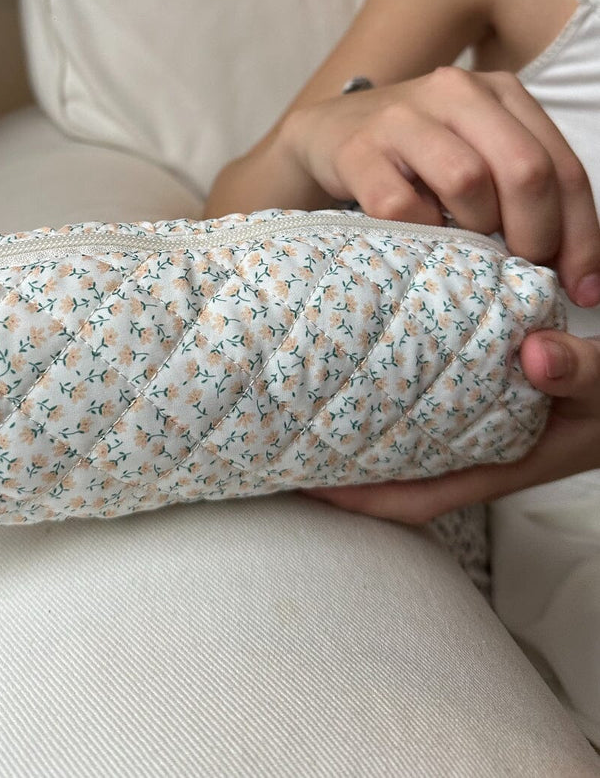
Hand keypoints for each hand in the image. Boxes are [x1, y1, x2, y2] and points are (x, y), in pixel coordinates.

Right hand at [280, 66, 599, 307]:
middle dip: (536, 236)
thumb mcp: (478, 153)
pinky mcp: (357, 149)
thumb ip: (524, 191)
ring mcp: (402, 116)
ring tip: (467, 248)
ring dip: (476, 231)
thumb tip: (578, 272)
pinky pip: (402, 206)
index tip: (581, 287)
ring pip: (467, 181)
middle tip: (524, 271)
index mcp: (501, 92)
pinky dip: (420, 234)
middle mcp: (456, 91)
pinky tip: (419, 238)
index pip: (562, 167)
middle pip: (525, 170)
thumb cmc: (417, 157)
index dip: (581, 235)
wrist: (327, 133)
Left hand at [298, 329, 599, 523]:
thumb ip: (581, 372)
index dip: (359, 499)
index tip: (303, 485)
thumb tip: (534, 353)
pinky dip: (398, 394)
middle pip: (399, 473)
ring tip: (311, 400)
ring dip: (367, 428)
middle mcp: (485, 449)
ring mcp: (485, 425)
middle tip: (283, 438)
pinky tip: (375, 365)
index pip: (417, 496)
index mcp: (504, 461)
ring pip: (411, 440)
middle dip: (345, 465)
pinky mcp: (492, 398)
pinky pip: (433, 405)